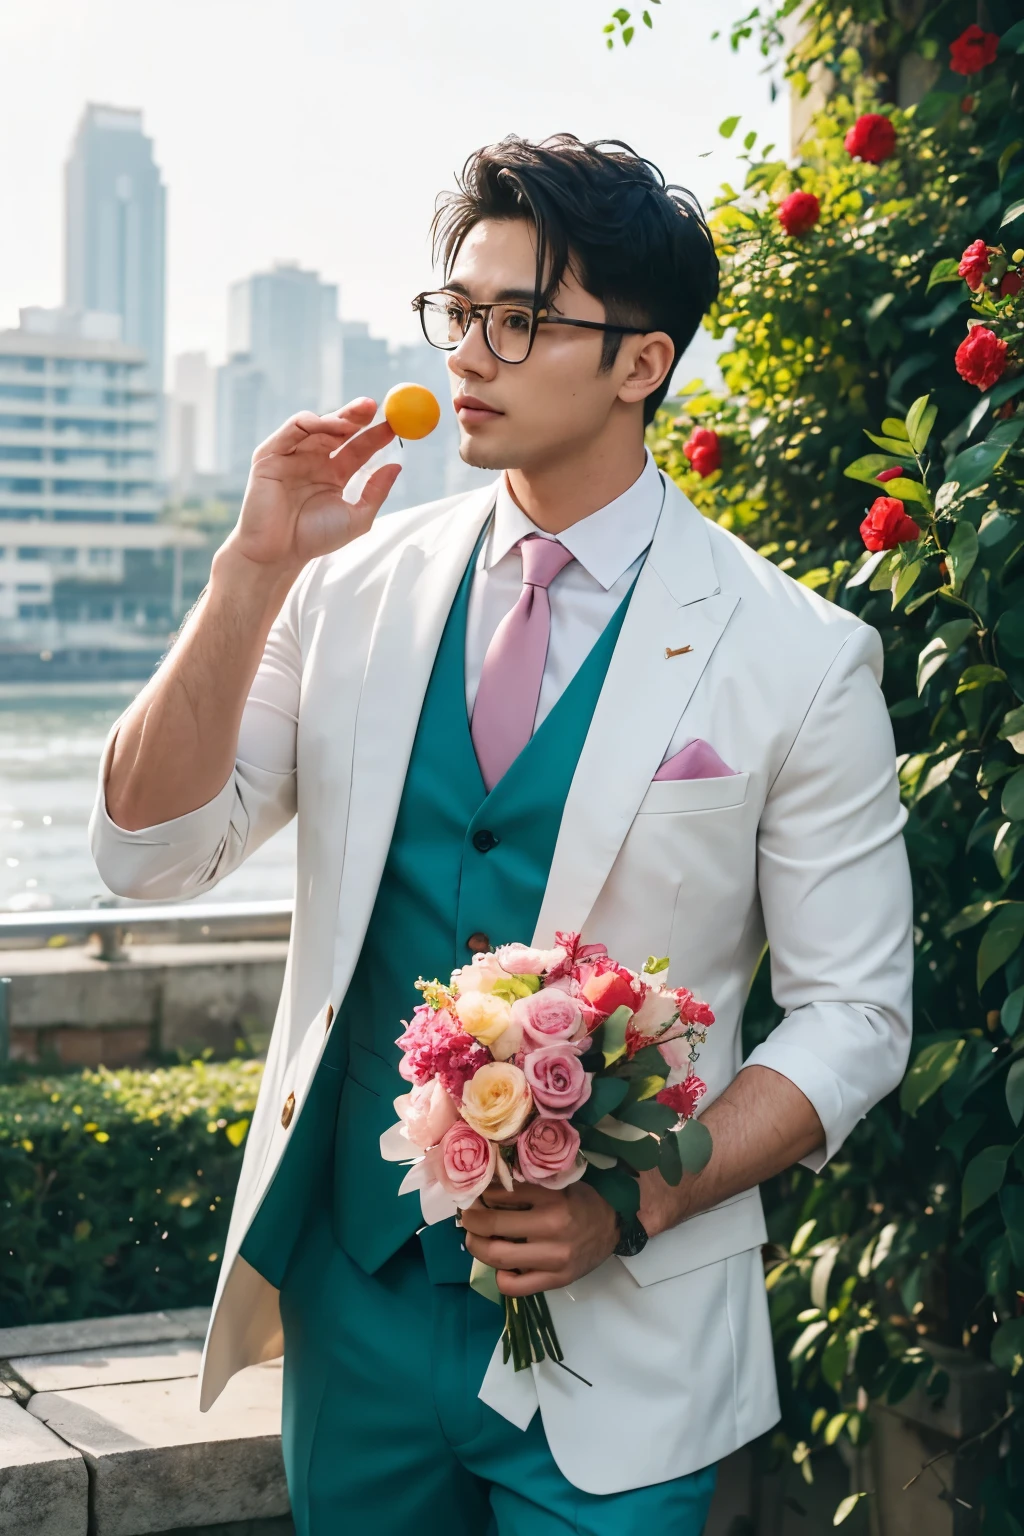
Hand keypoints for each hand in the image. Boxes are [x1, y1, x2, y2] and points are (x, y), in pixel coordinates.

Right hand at [220, 398, 400, 579]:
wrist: (279, 553)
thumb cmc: (315, 538)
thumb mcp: (357, 516)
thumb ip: (376, 492)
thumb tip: (397, 466)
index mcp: (334, 474)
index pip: (358, 446)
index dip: (375, 434)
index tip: (395, 424)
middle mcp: (314, 460)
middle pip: (338, 429)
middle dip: (356, 415)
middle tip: (374, 407)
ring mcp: (292, 456)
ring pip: (315, 425)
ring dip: (335, 418)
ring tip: (354, 420)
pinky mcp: (270, 455)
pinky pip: (290, 431)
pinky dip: (308, 423)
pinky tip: (325, 424)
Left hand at [461, 1179, 617, 1296]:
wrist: (612, 1226)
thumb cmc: (581, 1200)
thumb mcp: (557, 1183)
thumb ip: (527, 1184)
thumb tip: (486, 1185)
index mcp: (552, 1198)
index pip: (502, 1194)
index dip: (481, 1194)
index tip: (475, 1195)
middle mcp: (552, 1227)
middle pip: (493, 1225)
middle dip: (471, 1220)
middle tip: (467, 1217)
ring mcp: (554, 1258)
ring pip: (498, 1256)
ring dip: (476, 1246)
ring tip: (474, 1239)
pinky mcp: (556, 1280)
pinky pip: (515, 1286)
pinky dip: (500, 1277)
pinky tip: (501, 1266)